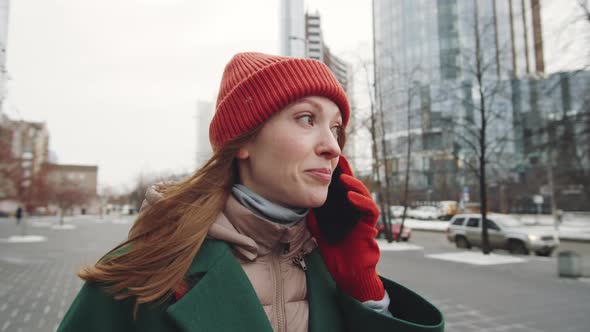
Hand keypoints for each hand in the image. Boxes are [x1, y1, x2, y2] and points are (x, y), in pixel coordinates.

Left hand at [307, 157, 383, 301]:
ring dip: (354, 184)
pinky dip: (361, 201)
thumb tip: (302, 202)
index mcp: (344, 210)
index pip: (341, 189)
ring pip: (363, 195)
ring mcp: (363, 218)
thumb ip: (314, 216)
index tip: (330, 162)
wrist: (347, 273)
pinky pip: (369, 210)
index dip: (337, 174)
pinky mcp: (369, 227)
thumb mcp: (319, 230)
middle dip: (347, 173)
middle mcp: (355, 211)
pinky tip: (350, 195)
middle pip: (354, 187)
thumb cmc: (335, 252)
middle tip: (339, 161)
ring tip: (343, 177)